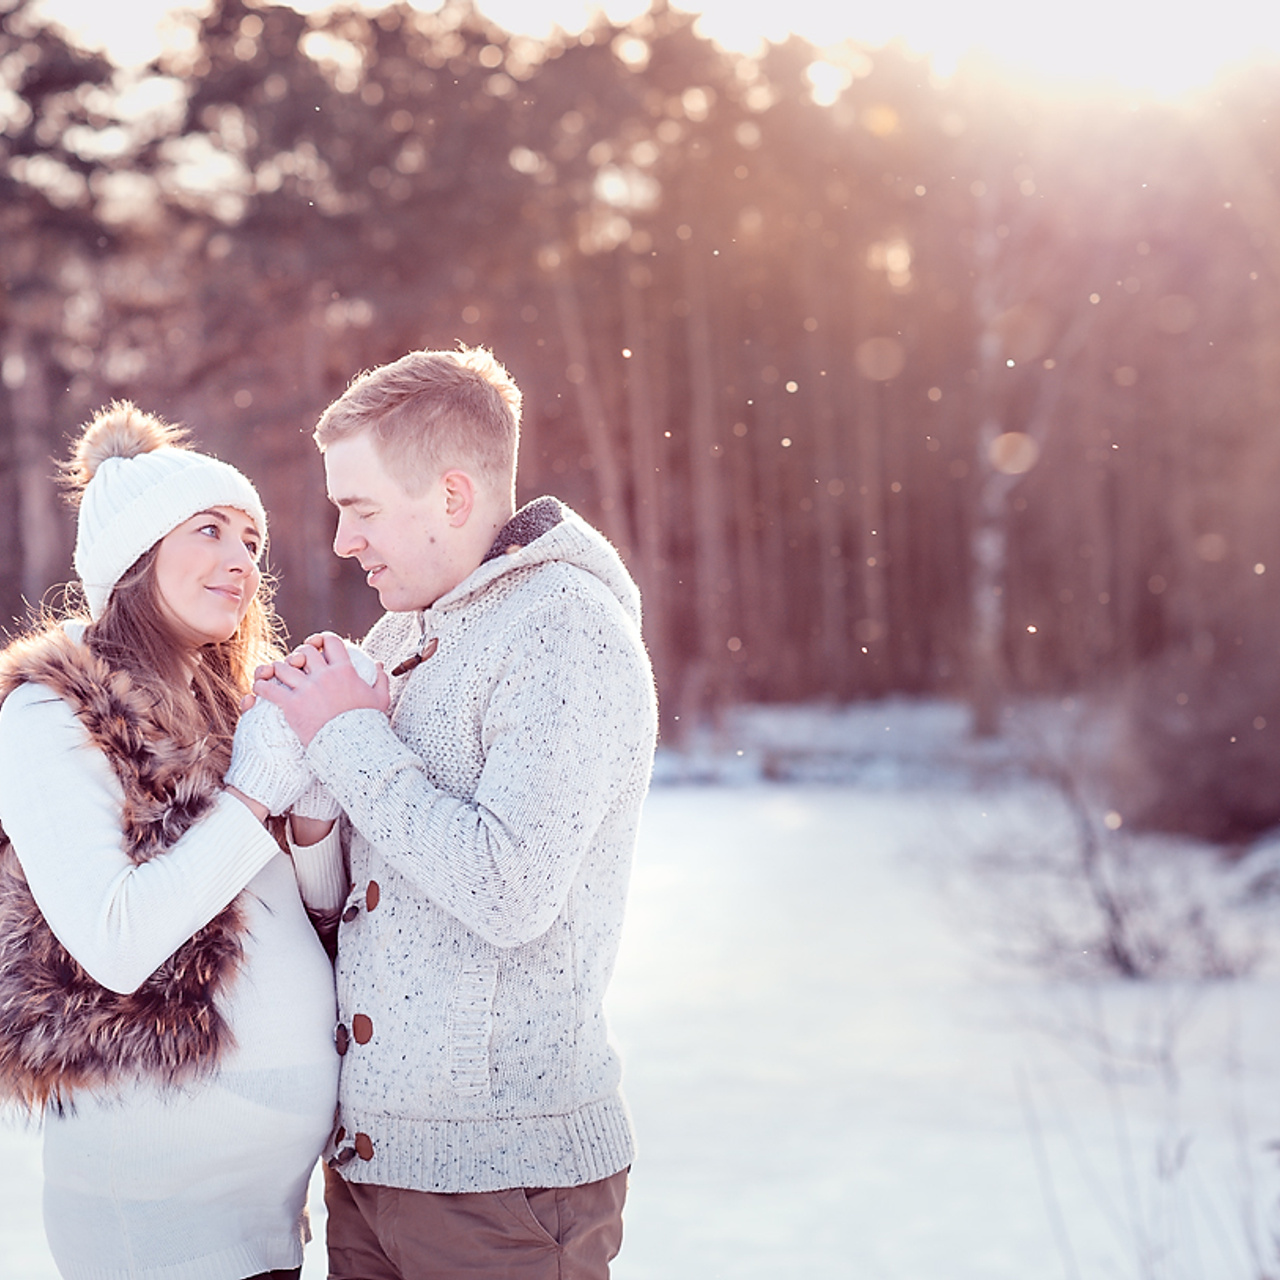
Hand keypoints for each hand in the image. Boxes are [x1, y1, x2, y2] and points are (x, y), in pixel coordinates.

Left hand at [252, 632, 388, 746]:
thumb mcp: (380, 699)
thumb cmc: (368, 724)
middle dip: (298, 655)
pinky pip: (269, 689)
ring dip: (277, 669)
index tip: (316, 645)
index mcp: (345, 670)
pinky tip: (260, 688)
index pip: (331, 641)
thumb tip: (380, 664)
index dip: (321, 639)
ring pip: (282, 667)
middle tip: (296, 665)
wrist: (352, 747)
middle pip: (304, 651)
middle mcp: (325, 676)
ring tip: (276, 676)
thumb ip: (380, 679)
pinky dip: (262, 686)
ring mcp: (307, 690)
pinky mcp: (292, 705)